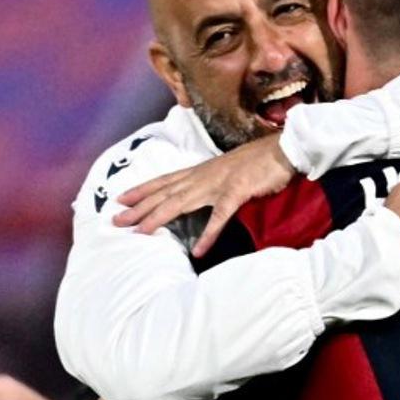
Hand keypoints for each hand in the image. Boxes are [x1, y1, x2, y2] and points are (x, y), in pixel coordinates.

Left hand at [114, 132, 294, 256]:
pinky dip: (208, 234)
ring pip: (180, 203)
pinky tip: (198, 251)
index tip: (120, 199)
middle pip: (164, 193)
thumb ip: (215, 180)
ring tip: (140, 233)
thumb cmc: (261, 160)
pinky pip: (219, 217)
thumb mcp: (230, 169)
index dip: (141, 189)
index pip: (164, 180)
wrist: (284, 149)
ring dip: (158, 218)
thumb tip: (207, 192)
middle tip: (115, 220)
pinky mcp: (236, 192)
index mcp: (202, 170)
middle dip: (138, 207)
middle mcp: (203, 176)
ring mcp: (218, 184)